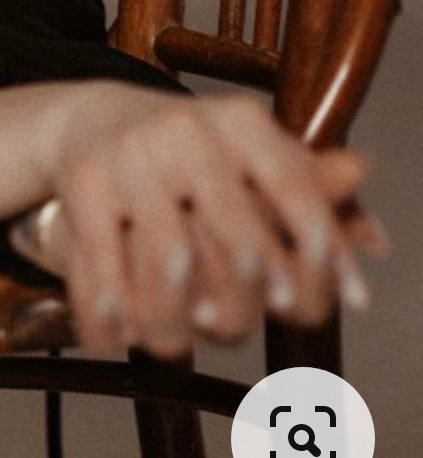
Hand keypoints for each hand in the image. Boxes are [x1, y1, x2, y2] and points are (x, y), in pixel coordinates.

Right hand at [7, 85, 388, 359]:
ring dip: (176, 317)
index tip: (347, 298)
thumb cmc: (190, 154)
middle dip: (248, 294)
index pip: (292, 182)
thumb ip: (312, 198)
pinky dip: (110, 309)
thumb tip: (375, 241)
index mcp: (240, 121)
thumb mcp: (249, 159)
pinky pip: (101, 263)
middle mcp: (187, 129)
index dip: (322, 244)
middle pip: (234, 233)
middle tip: (243, 321)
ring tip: (180, 340)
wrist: (88, 117)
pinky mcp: (82, 182)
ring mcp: (131, 155)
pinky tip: (119, 334)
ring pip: (168, 261)